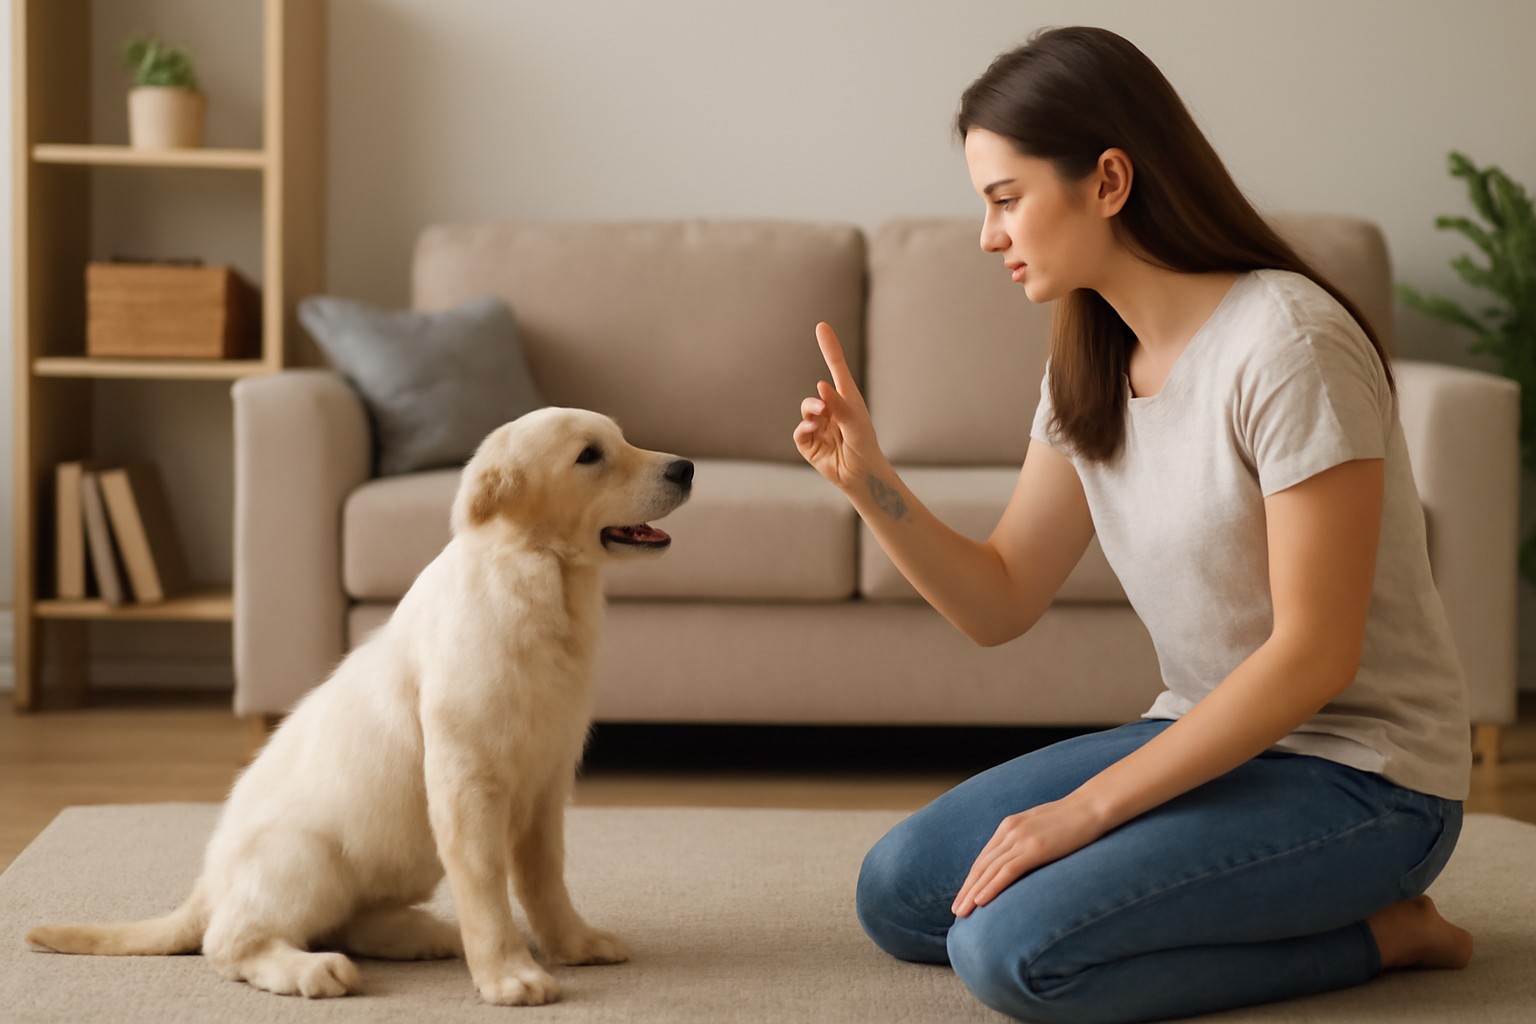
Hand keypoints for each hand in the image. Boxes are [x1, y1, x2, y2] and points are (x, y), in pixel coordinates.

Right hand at [794, 322, 885, 490]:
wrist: (862, 475)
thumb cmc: (864, 445)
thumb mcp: (855, 421)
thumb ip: (839, 403)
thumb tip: (820, 385)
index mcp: (847, 399)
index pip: (836, 367)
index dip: (829, 347)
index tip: (821, 326)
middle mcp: (832, 409)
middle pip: (818, 391)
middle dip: (819, 397)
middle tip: (824, 407)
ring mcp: (819, 425)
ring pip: (807, 409)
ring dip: (812, 411)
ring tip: (821, 419)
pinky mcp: (809, 443)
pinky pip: (800, 430)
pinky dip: (805, 428)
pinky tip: (814, 432)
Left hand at [951, 796, 1109, 917]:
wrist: (1092, 807)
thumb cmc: (1072, 820)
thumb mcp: (1041, 828)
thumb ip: (1027, 841)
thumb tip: (1020, 860)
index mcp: (1009, 826)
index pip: (985, 857)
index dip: (972, 879)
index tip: (964, 896)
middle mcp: (1009, 831)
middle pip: (982, 865)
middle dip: (967, 889)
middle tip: (956, 911)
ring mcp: (1021, 839)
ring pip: (990, 870)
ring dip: (973, 893)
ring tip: (962, 912)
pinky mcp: (1034, 848)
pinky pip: (1007, 871)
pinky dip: (991, 887)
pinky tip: (981, 901)